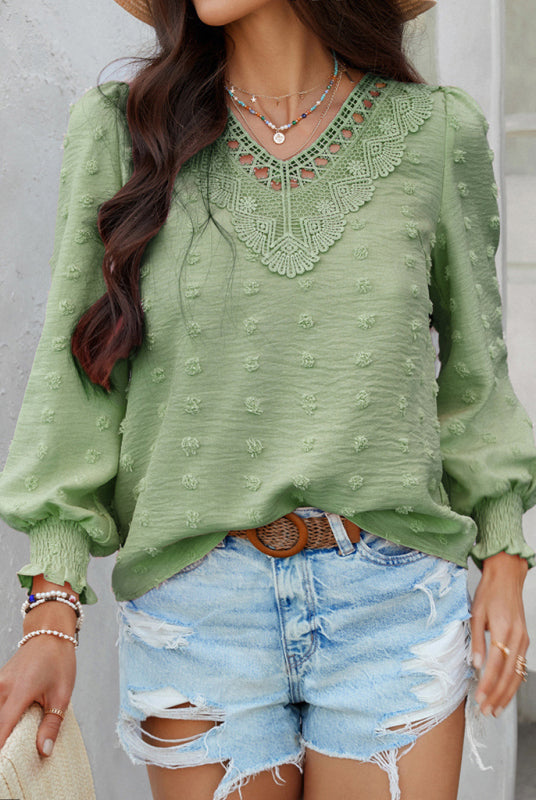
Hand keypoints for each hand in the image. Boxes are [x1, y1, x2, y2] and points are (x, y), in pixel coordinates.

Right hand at [0, 577, 78, 756]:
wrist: (50, 632)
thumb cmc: (59, 660)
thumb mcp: (62, 695)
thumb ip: (51, 724)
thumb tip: (43, 751)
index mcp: (19, 692)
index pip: (2, 730)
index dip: (1, 750)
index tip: (3, 766)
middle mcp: (2, 687)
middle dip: (1, 740)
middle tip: (11, 756)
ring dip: (2, 726)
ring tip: (11, 740)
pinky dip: (1, 715)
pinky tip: (9, 724)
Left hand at [470, 551, 529, 716]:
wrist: (506, 577)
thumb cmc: (489, 593)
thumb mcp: (476, 613)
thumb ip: (477, 641)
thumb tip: (476, 665)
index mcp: (504, 631)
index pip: (495, 666)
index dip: (488, 685)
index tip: (480, 699)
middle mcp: (517, 638)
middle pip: (509, 675)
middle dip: (498, 696)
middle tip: (487, 711)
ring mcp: (524, 640)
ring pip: (518, 674)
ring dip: (507, 694)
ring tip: (497, 708)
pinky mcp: (524, 640)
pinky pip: (521, 667)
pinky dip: (514, 682)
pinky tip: (506, 692)